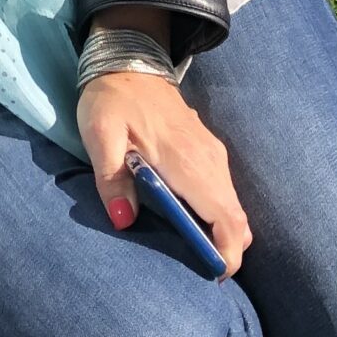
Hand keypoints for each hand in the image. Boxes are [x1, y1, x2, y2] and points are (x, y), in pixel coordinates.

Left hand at [76, 72, 252, 279]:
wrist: (128, 60)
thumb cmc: (113, 99)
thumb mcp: (100, 135)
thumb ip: (111, 179)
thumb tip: (124, 221)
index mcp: (188, 162)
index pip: (226, 218)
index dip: (226, 253)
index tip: (212, 276)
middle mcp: (210, 160)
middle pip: (236, 219)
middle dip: (225, 250)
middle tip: (197, 270)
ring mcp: (212, 154)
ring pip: (232, 206)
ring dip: (221, 232)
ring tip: (191, 251)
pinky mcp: (208, 150)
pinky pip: (224, 192)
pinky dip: (217, 214)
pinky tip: (189, 221)